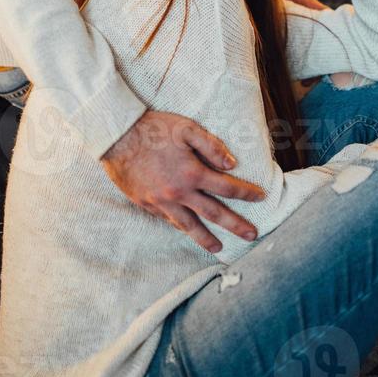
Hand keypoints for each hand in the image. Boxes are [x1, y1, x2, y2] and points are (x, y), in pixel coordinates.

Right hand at [101, 110, 265, 253]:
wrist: (117, 137)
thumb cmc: (153, 128)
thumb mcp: (186, 128)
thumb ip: (211, 146)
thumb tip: (232, 164)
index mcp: (192, 173)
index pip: (227, 188)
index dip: (246, 193)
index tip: (260, 197)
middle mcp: (179, 193)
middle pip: (214, 213)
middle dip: (235, 225)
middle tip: (253, 235)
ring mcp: (162, 202)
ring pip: (189, 226)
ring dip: (207, 238)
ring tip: (220, 248)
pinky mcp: (147, 204)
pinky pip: (169, 220)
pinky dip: (182, 228)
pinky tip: (189, 230)